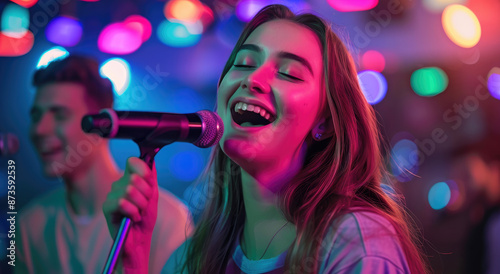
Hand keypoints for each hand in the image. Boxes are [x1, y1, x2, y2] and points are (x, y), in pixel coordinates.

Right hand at [103, 157, 158, 271]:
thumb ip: (151, 178)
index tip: (150, 182)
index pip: (133, 161)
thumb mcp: (153, 196)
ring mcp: (111, 195)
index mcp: (130, 179)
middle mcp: (119, 184)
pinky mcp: (106, 207)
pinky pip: (121, 202)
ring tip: (139, 213)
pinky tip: (132, 218)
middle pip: (135, 178)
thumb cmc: (145, 218)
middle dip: (146, 194)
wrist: (140, 239)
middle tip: (145, 205)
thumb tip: (151, 161)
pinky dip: (132, 212)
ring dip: (140, 205)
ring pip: (129, 191)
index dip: (143, 170)